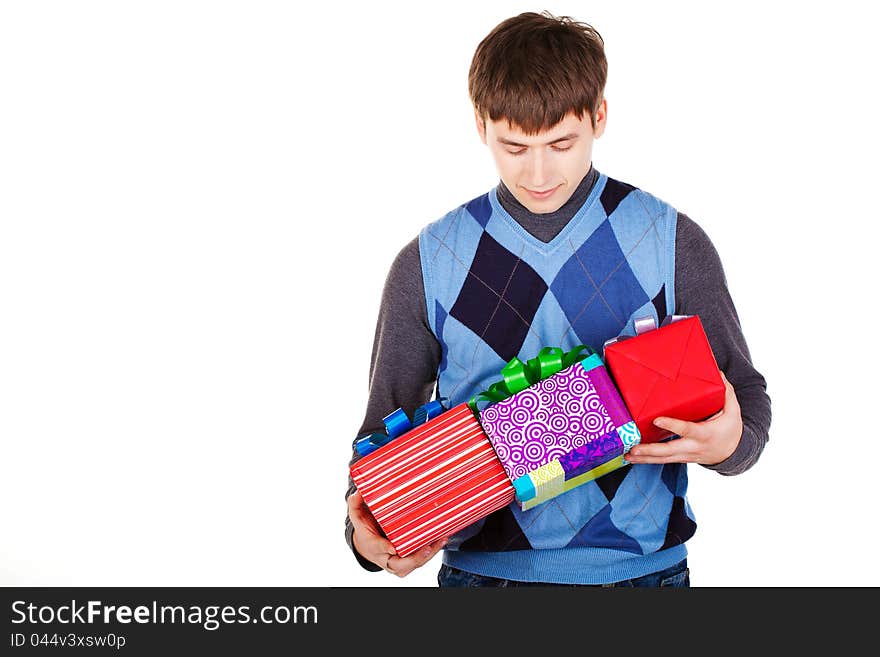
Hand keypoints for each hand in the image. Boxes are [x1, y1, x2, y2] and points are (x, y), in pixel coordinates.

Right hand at [347, 490, 446, 576]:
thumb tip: (358, 492)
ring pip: (413, 564)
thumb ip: (355, 504)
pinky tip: (440, 541)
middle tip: (424, 547)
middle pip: (399, 564)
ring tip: (438, 541)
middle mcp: (385, 558)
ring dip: (427, 555)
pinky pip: (420, 561)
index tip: (392, 547)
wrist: (368, 546)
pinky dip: (431, 552)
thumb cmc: (365, 530)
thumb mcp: (358, 517)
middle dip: (413, 558)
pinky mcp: (408, 562)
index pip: (377, 547)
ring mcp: (397, 562)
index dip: (385, 548)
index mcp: (372, 546)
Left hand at [624, 371, 742, 465]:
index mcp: (705, 434)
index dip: (672, 425)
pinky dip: (647, 460)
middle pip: (669, 451)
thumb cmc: (730, 428)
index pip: (687, 429)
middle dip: (650, 450)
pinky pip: (662, 460)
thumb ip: (726, 393)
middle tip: (633, 448)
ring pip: (663, 459)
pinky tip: (632, 458)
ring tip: (626, 455)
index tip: (657, 419)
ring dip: (644, 458)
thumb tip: (718, 372)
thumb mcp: (733, 411)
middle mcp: (693, 447)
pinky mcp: (680, 458)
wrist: (733, 452)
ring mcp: (686, 455)